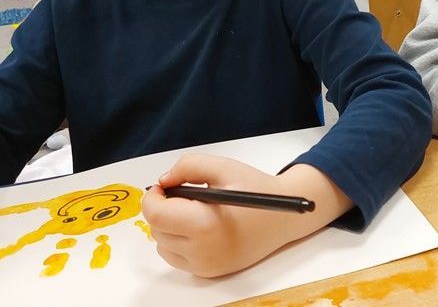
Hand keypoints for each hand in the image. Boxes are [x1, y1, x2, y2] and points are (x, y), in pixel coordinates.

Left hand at [142, 155, 350, 277]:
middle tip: (183, 194)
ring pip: (163, 245)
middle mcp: (202, 251)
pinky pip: (176, 257)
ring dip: (169, 226)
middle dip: (163, 209)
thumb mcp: (223, 167)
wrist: (284, 218)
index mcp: (204, 224)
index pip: (156, 214)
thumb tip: (163, 182)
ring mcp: (205, 265)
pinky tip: (199, 227)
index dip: (154, 196)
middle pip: (157, 229)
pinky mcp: (209, 272)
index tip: (164, 185)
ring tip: (195, 211)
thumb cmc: (255, 189)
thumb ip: (188, 166)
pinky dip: (179, 241)